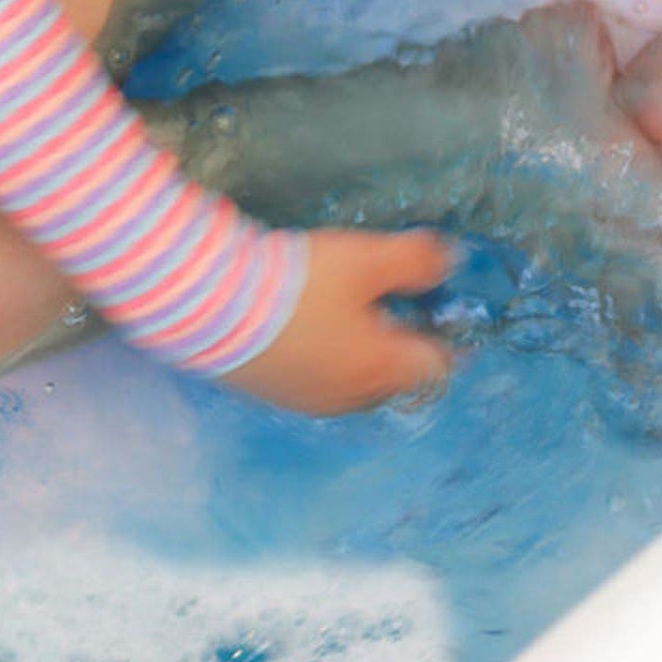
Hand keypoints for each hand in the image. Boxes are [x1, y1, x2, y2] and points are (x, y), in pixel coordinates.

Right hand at [216, 226, 454, 416]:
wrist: (210, 308)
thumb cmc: (297, 285)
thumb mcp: (365, 260)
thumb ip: (415, 262)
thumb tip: (450, 262)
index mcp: (380, 369)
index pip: (435, 366)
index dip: (449, 338)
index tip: (446, 311)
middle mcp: (349, 397)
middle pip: (397, 380)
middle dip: (405, 348)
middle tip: (401, 307)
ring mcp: (308, 402)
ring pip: (357, 385)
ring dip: (365, 356)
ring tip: (355, 315)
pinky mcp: (274, 396)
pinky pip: (320, 383)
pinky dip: (329, 361)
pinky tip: (313, 328)